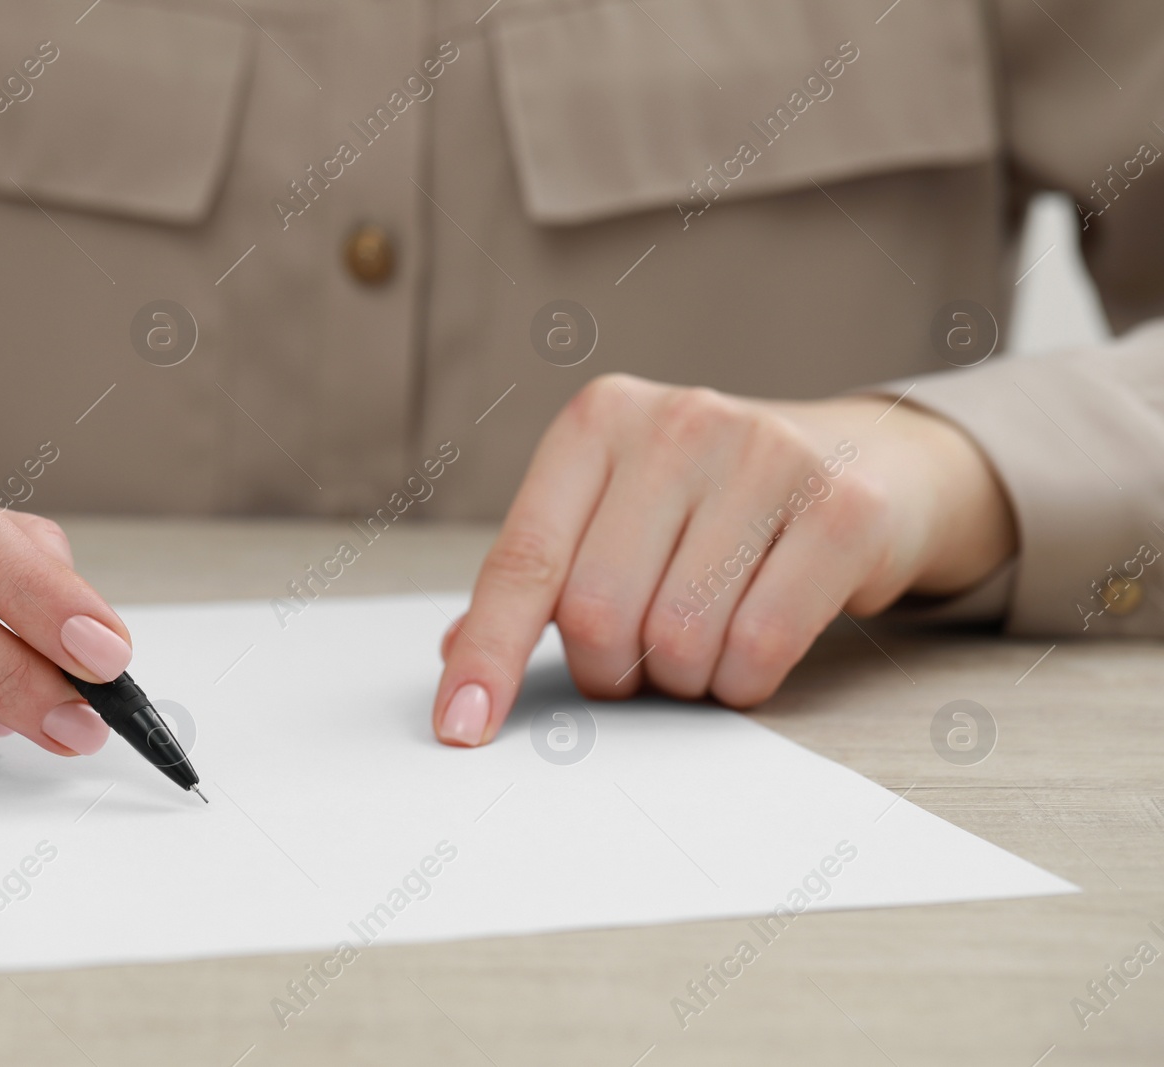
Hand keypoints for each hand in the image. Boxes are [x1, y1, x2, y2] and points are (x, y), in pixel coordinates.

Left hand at [432, 374, 1016, 744]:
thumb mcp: (620, 509)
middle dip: (613, 672)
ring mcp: (765, 456)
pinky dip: (745, 680)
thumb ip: (546, 572)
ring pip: (677, 640)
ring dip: (684, 680)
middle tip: (642, 662)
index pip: (524, 560)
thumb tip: (458, 653)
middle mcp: (676, 423)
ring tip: (708, 640)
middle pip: (598, 614)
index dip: (489, 653)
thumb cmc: (720, 500)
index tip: (461, 726)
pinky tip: (756, 649)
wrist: (872, 460)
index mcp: (599, 422)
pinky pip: (760, 647)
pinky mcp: (842, 508)